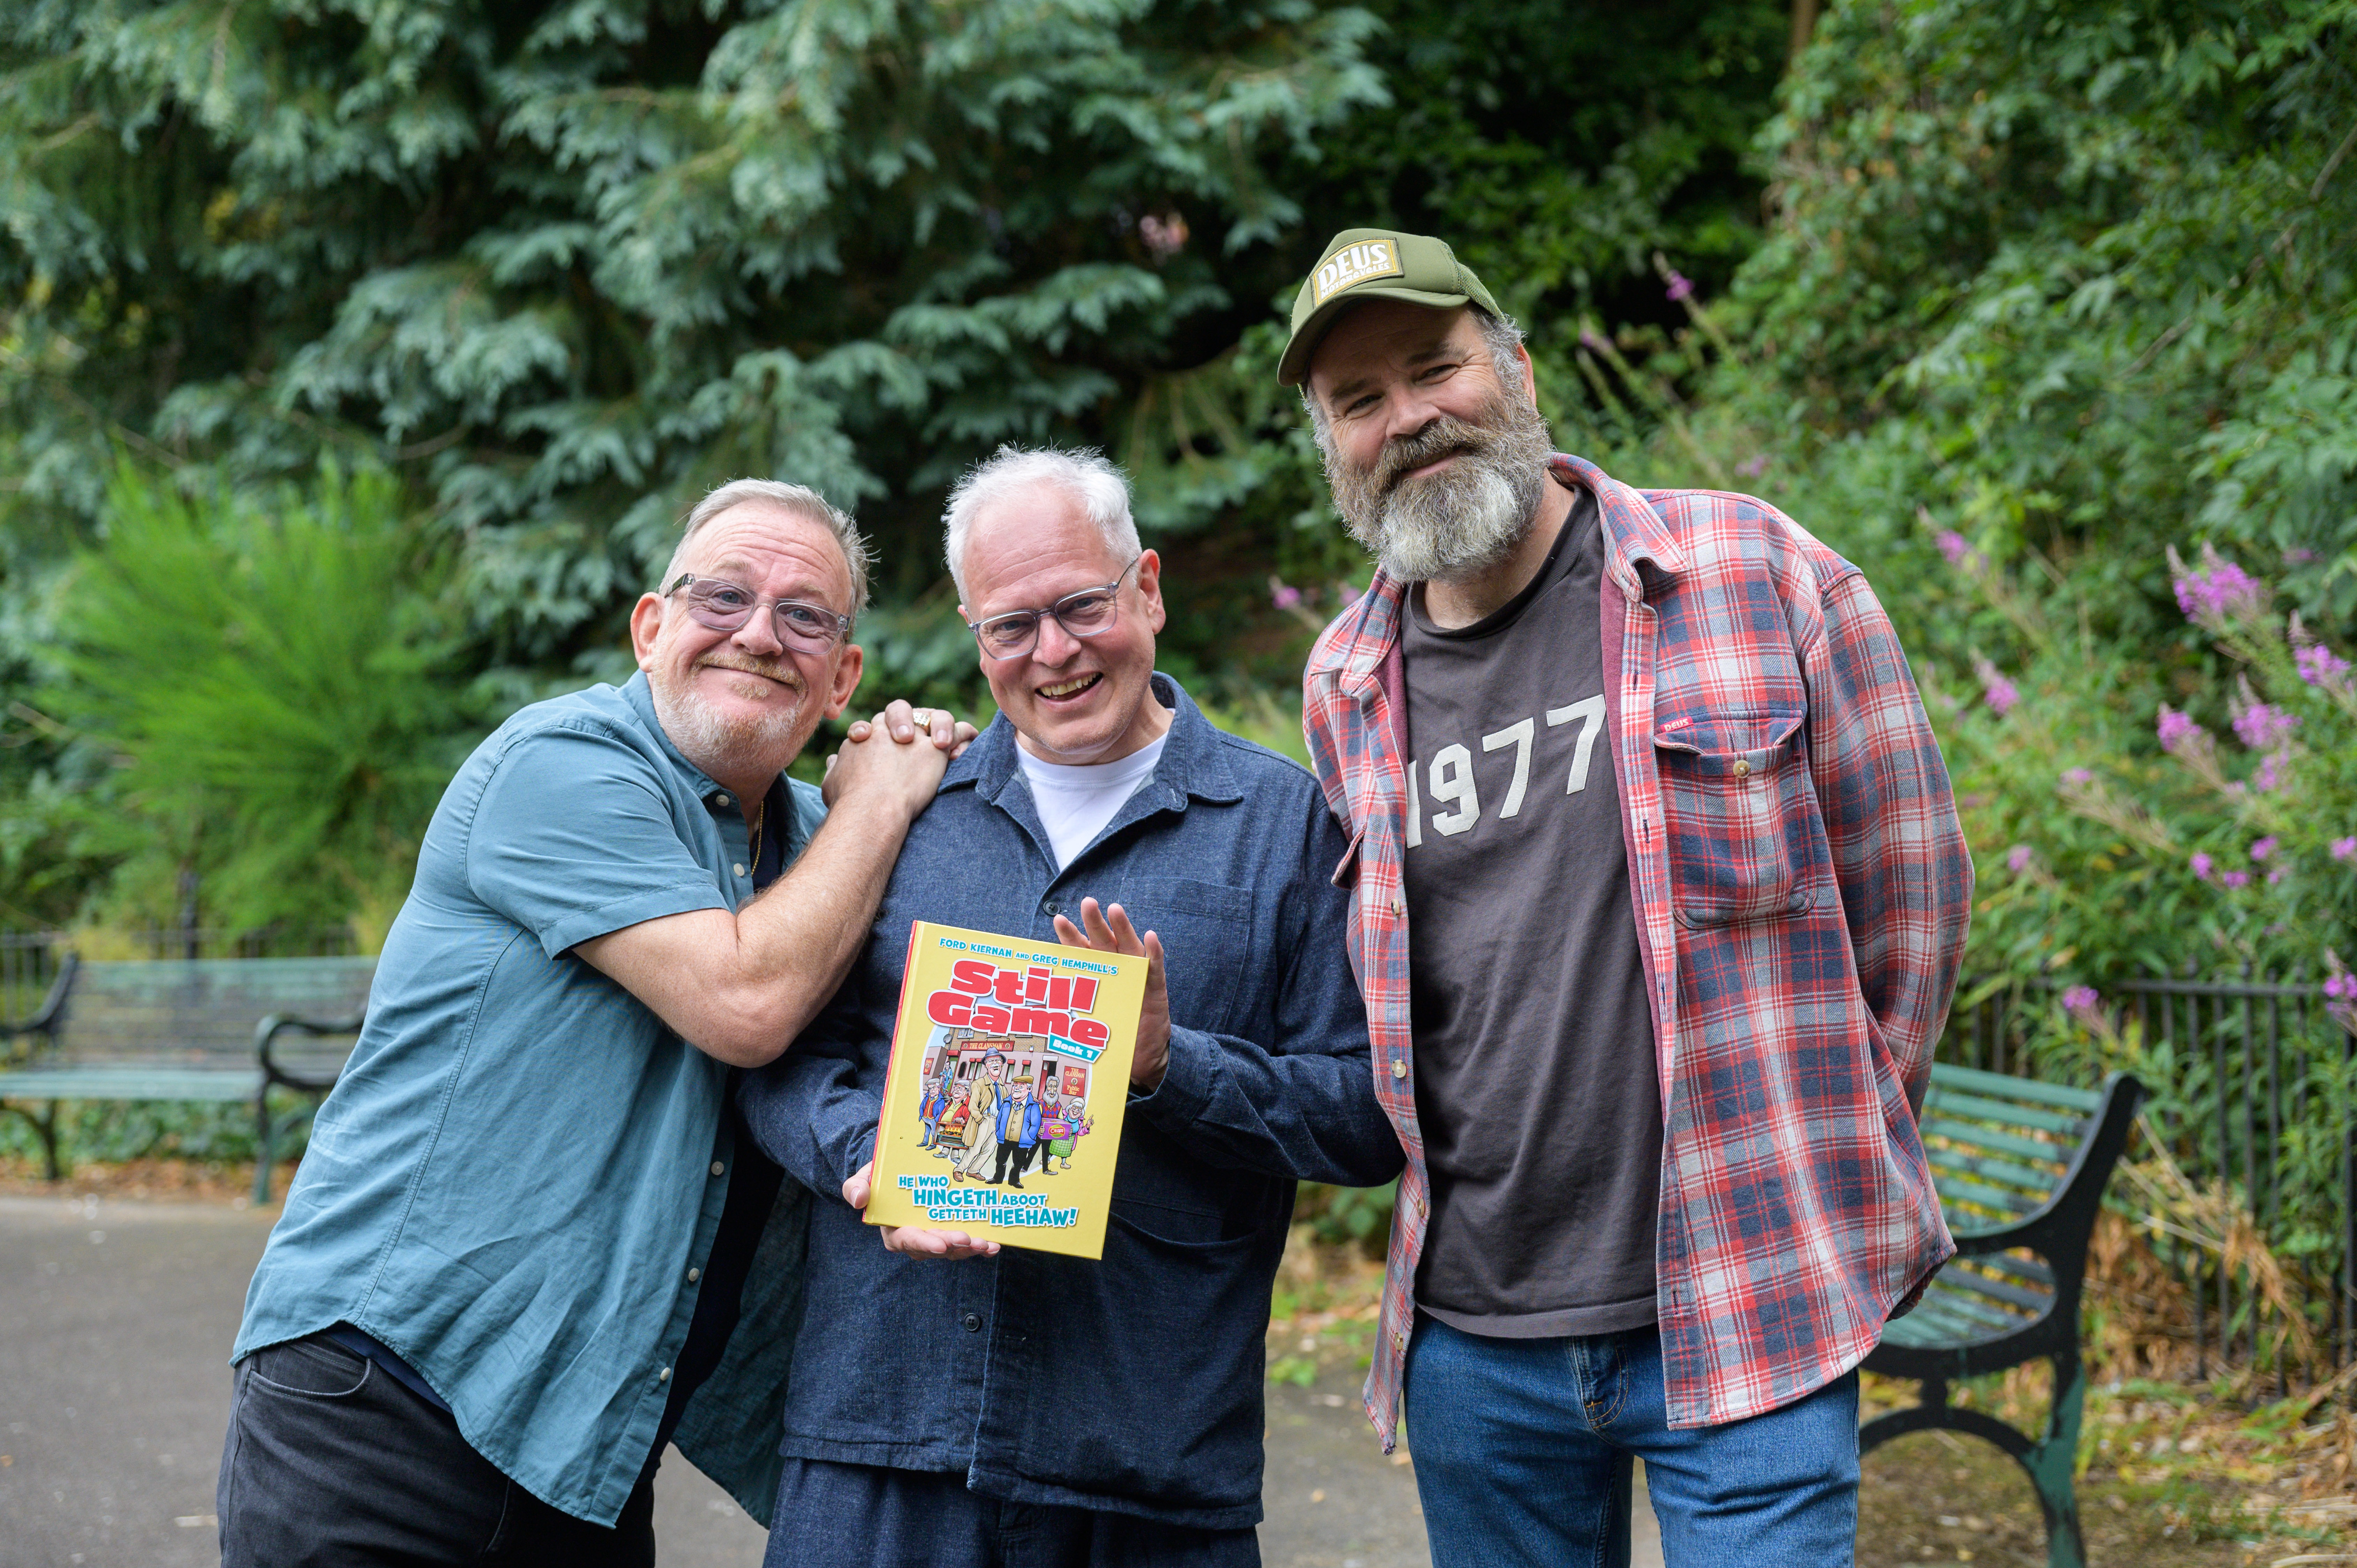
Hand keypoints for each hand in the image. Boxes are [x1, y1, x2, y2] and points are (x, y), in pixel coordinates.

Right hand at [824, 701, 975, 804]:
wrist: (871, 807)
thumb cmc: (849, 801)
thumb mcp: (832, 782)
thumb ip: (835, 768)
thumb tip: (833, 760)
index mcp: (863, 736)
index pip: (874, 726)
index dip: (878, 735)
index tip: (880, 748)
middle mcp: (887, 729)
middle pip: (898, 711)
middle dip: (903, 720)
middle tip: (906, 740)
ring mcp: (913, 736)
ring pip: (931, 715)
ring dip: (938, 724)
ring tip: (940, 741)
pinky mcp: (935, 747)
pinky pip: (957, 731)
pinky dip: (964, 735)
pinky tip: (968, 741)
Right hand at [841, 1160, 1000, 1260]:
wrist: (898, 1175)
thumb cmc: (879, 1179)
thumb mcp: (862, 1179)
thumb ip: (856, 1188)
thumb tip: (858, 1199)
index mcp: (894, 1232)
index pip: (908, 1241)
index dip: (924, 1244)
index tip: (940, 1244)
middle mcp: (916, 1240)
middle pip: (936, 1248)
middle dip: (954, 1245)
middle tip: (971, 1240)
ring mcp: (935, 1239)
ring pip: (953, 1250)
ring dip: (971, 1248)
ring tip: (988, 1244)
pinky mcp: (950, 1235)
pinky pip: (965, 1245)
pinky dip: (980, 1247)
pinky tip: (994, 1245)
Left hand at [1052, 897, 1168, 1088]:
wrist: (1139, 1054)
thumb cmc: (1109, 1034)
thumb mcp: (1082, 1021)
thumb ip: (1064, 1011)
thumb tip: (1026, 1012)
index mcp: (1095, 972)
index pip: (1081, 951)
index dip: (1070, 936)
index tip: (1058, 920)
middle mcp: (1115, 968)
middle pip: (1103, 941)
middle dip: (1095, 922)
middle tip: (1088, 903)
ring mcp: (1136, 976)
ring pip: (1129, 947)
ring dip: (1123, 928)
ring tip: (1115, 909)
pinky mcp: (1155, 988)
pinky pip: (1155, 968)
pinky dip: (1153, 953)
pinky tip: (1150, 937)